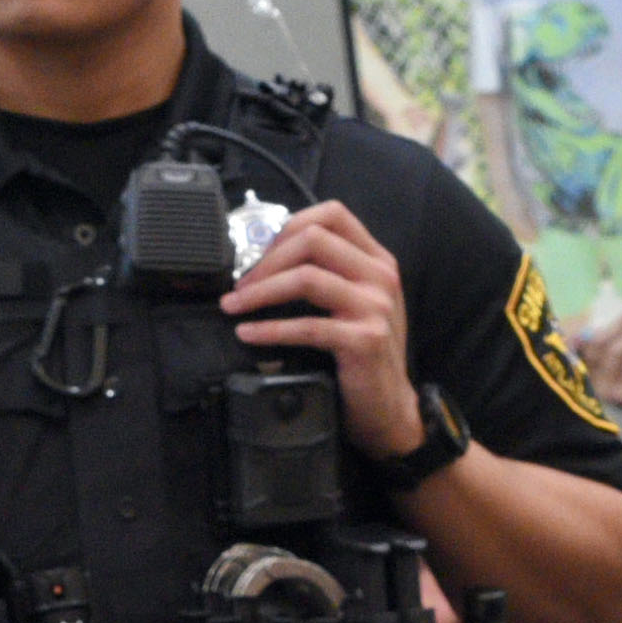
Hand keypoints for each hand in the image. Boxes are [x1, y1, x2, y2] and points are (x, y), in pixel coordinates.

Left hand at [223, 201, 422, 459]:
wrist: (388, 408)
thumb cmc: (362, 356)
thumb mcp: (356, 304)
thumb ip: (329, 274)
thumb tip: (266, 259)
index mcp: (378, 260)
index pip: (332, 214)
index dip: (288, 227)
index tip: (260, 253)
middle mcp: (380, 276)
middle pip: (313, 240)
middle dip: (265, 259)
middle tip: (238, 284)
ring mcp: (375, 307)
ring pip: (306, 277)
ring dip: (260, 291)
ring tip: (232, 306)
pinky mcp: (364, 340)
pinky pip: (307, 326)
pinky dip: (269, 328)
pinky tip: (248, 333)